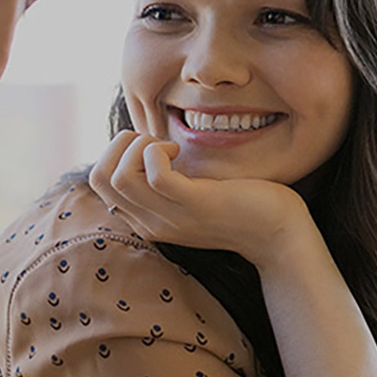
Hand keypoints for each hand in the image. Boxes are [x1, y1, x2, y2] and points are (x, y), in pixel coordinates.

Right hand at [88, 130, 310, 265]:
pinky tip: (180, 149)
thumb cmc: (238, 205)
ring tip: (168, 146)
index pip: (99, 184)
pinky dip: (159, 151)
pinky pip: (154, 174)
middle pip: (99, 179)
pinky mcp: (195, 205)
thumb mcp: (190, 195)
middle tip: (155, 142)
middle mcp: (152, 222)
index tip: (150, 146)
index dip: (116, 152)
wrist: (277, 233)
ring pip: (118, 177)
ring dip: (138, 146)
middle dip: (119, 145)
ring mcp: (171, 216)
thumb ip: (165, 182)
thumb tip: (143, 149)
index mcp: (147, 219)